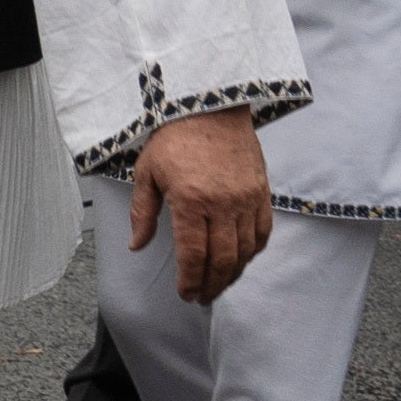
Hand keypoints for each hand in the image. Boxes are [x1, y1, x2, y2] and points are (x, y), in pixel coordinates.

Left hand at [123, 107, 272, 303]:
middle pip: (222, 259)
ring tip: (220, 284)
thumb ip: (143, 212)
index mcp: (190, 200)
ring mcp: (246, 198)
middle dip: (212, 284)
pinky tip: (243, 260)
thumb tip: (137, 244)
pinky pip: (263, 231)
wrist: (210, 104)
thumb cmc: (175, 136)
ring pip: (245, 250)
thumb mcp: (147, 172)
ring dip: (233, 274)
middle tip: (203, 297)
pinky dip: (254, 251)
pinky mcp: (262, 190)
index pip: (194, 255)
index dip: (190, 281)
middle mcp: (222, 203)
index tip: (186, 294)